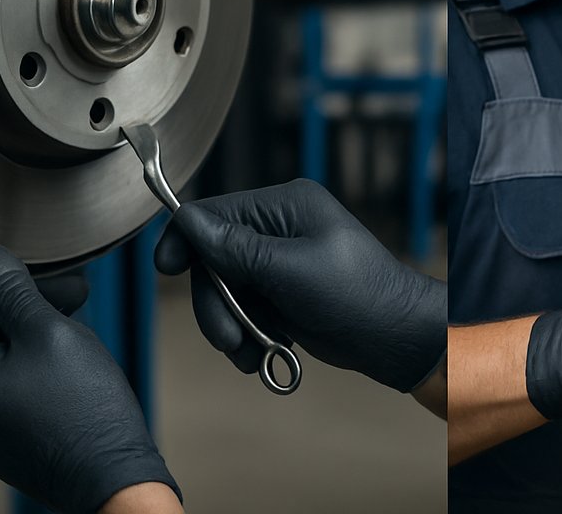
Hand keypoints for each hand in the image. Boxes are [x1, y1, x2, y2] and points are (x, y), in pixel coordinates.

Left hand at [0, 242, 180, 512]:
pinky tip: (71, 341)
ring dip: (31, 313)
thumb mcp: (49, 334)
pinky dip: (36, 342)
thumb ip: (9, 289)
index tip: (31, 257)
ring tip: (77, 308)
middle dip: (16, 289)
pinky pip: (8, 365)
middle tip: (69, 285)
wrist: (111, 479)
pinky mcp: (4, 420)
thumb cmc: (83, 412)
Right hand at [153, 179, 445, 391]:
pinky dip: (248, 335)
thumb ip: (236, 248)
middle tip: (228, 339)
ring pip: (226, 290)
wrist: (394, 338)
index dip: (185, 241)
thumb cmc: (355, 295)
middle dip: (216, 302)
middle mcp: (280, 228)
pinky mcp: (283, 294)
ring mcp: (281, 262)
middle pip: (214, 259)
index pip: (214, 213)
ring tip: (251, 354)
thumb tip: (187, 220)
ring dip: (232, 326)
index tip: (166, 270)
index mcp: (285, 205)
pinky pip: (246, 310)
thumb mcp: (290, 271)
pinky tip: (262, 355)